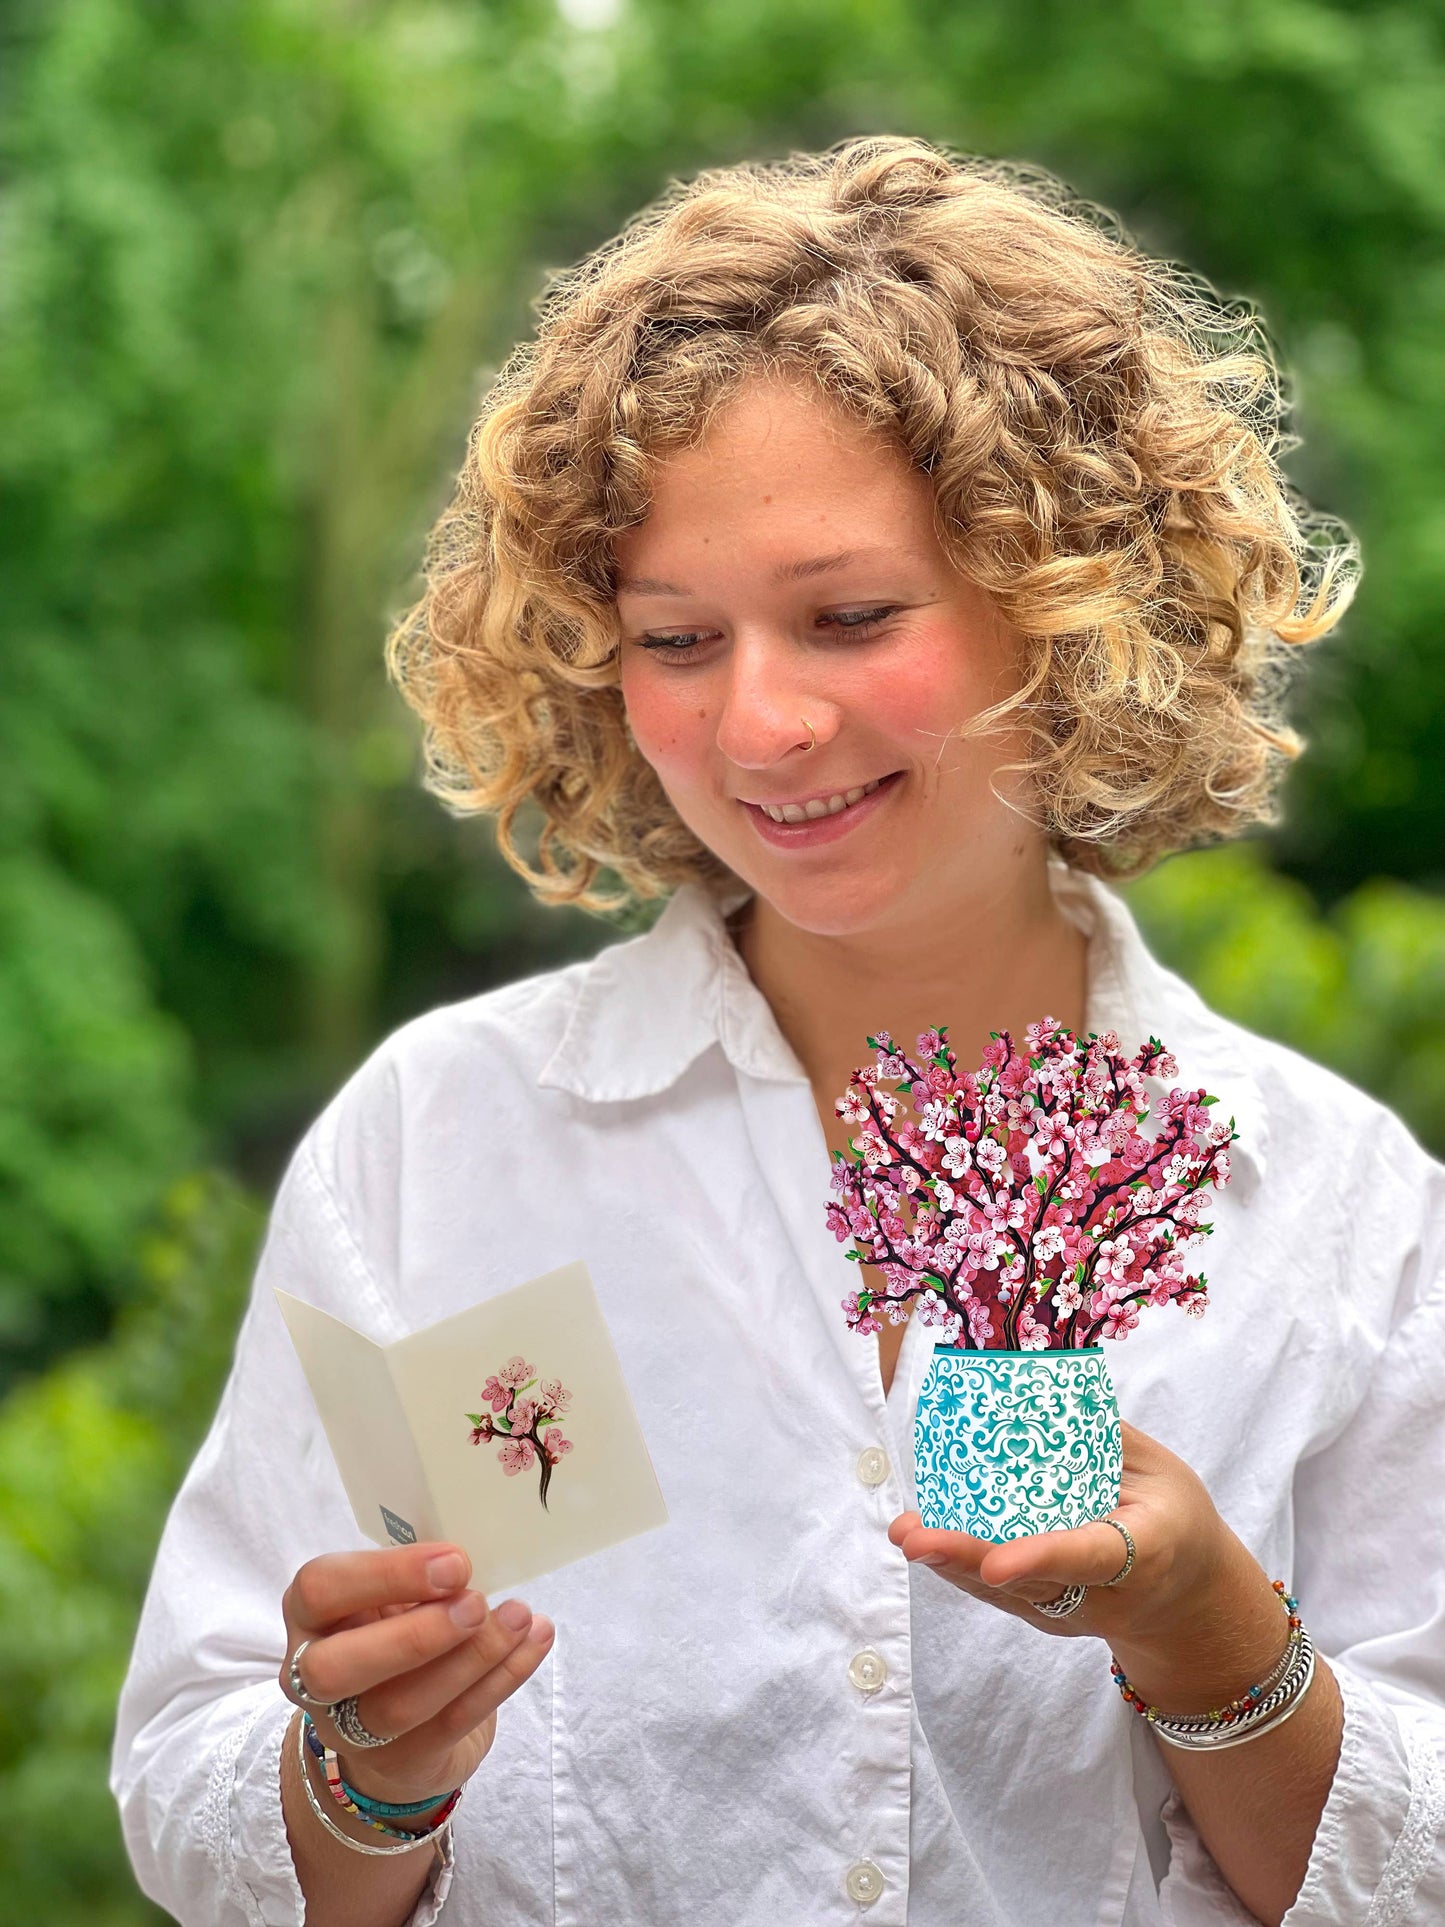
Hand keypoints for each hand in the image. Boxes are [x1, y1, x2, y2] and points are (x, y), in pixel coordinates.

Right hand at [279, 1541, 554, 1806]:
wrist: (395, 1732)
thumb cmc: (395, 1632)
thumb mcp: (392, 1596)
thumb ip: (417, 1578)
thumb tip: (469, 1559)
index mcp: (310, 1615)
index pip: (320, 1590)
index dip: (385, 1575)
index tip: (454, 1562)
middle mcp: (312, 1678)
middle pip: (336, 1668)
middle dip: (414, 1635)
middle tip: (477, 1603)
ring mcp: (351, 1730)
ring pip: (399, 1706)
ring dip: (471, 1658)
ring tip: (519, 1618)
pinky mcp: (402, 1761)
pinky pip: (452, 1723)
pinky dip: (501, 1679)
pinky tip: (535, 1641)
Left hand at [888, 1418, 1244, 1652]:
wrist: (1191, 1601)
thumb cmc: (1176, 1519)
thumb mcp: (1163, 1472)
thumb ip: (1107, 1437)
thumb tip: (1042, 1385)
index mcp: (1143, 1553)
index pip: (1087, 1556)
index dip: (1041, 1557)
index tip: (997, 1564)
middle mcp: (1104, 1594)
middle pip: (1031, 1582)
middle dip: (969, 1561)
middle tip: (915, 1539)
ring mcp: (1073, 1612)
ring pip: (1007, 1593)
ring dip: (952, 1564)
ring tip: (905, 1533)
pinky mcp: (1049, 1615)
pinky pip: (1000, 1594)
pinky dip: (960, 1566)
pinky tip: (922, 1536)